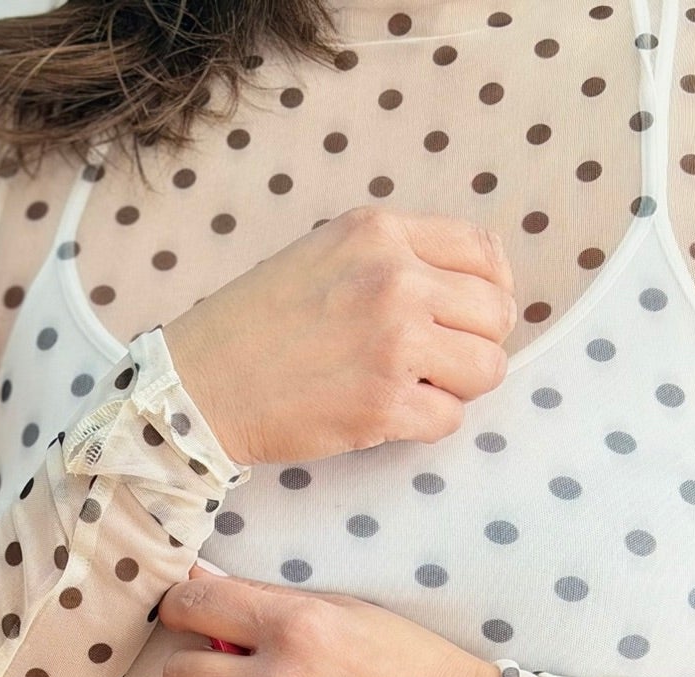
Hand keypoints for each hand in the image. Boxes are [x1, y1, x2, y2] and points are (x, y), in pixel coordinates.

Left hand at [157, 565, 502, 676]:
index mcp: (297, 628)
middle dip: (197, 671)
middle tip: (228, 676)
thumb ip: (268, 600)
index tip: (187, 618)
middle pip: (180, 676)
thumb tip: (197, 579)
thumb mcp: (348, 613)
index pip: (193, 606)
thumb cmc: (411, 669)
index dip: (181, 609)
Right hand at [163, 205, 516, 468]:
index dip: (489, 291)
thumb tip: (463, 287)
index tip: (469, 317)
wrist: (199, 385)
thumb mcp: (324, 253)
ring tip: (414, 389)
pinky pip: (450, 419)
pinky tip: (388, 415)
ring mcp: (394, 345)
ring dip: (459, 387)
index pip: (484, 254)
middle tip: (436, 363)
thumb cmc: (253, 325)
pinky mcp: (384, 405)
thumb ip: (392, 257)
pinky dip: (427, 424)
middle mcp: (395, 281)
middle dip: (475, 344)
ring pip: (486, 369)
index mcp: (380, 234)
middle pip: (495, 315)